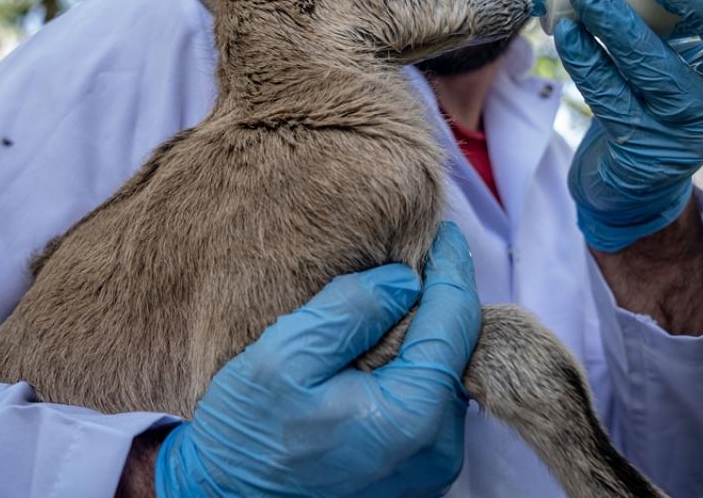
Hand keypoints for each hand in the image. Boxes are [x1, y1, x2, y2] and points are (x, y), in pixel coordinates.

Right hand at [155, 222, 480, 497]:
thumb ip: (350, 309)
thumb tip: (403, 280)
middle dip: (436, 304)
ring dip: (420, 339)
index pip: (455, 324)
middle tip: (407, 263)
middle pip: (456, 350)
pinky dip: (409, 370)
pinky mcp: (416, 470)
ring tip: (384, 311)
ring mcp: (430, 464)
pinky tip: (376, 355)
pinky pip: (428, 402)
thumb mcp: (284, 356)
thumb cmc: (247, 436)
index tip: (445, 232)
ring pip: (442, 375)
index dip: (452, 270)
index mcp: (412, 415)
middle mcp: (437, 446)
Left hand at [553, 0, 702, 251]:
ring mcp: (684, 126)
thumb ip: (694, 10)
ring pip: (657, 70)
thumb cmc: (668, 91)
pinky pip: (609, 96)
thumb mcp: (698, 59)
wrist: (636, 175)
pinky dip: (586, 59)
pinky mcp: (639, 145)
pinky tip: (570, 32)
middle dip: (699, 1)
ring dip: (618, 21)